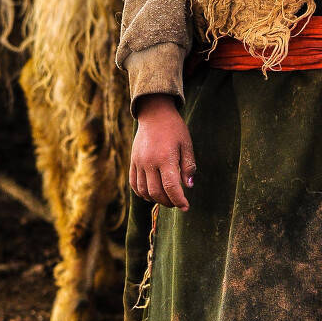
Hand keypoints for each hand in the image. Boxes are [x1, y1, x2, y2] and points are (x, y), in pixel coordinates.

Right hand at [130, 94, 195, 211]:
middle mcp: (149, 162)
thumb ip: (188, 166)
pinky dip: (142, 193)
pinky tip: (152, 193)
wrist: (154, 114)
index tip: (186, 207)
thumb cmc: (174, 128)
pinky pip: (134, 184)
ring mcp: (138, 162)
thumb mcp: (187, 145)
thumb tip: (188, 186)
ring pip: (144, 191)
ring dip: (155, 199)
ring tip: (166, 198)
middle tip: (177, 203)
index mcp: (165, 158)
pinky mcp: (132, 161)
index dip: (179, 200)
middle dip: (168, 202)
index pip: (170, 187)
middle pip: (156, 192)